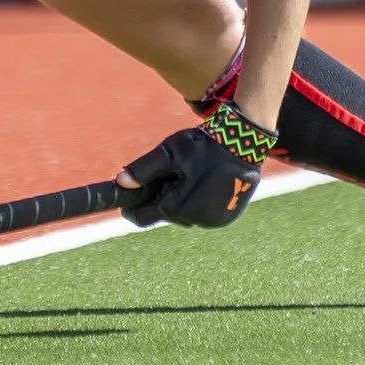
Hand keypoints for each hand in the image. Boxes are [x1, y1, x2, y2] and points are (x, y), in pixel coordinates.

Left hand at [119, 105, 277, 229]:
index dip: (133, 206)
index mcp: (177, 208)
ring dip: (181, 201)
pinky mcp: (227, 217)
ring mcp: (214, 221)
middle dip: (161, 198)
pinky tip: (205, 182)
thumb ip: (143, 169)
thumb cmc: (204, 146)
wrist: (244, 142)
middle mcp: (196, 221)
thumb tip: (120, 183)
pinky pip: (205, 214)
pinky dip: (200, 203)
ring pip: (185, 215)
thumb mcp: (169, 153)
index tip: (129, 196)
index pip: (143, 217)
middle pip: (165, 214)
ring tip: (190, 176)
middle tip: (168, 175)